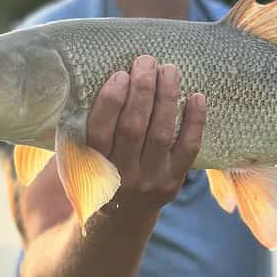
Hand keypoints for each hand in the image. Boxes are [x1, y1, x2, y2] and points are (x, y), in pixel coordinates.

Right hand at [87, 55, 205, 208]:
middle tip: (146, 61)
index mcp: (93, 164)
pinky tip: (197, 97)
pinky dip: (194, 122)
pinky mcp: (174, 180)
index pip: (100, 130)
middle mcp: (122, 173)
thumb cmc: (100, 170)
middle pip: (133, 127)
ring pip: (160, 134)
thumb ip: (83, 126)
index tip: (120, 74)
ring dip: (166, 98)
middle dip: (141, 90)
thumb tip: (90, 77)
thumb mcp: (79, 156)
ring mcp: (150, 179)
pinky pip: (188, 149)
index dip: (110, 101)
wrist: (121, 215)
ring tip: (169, 69)